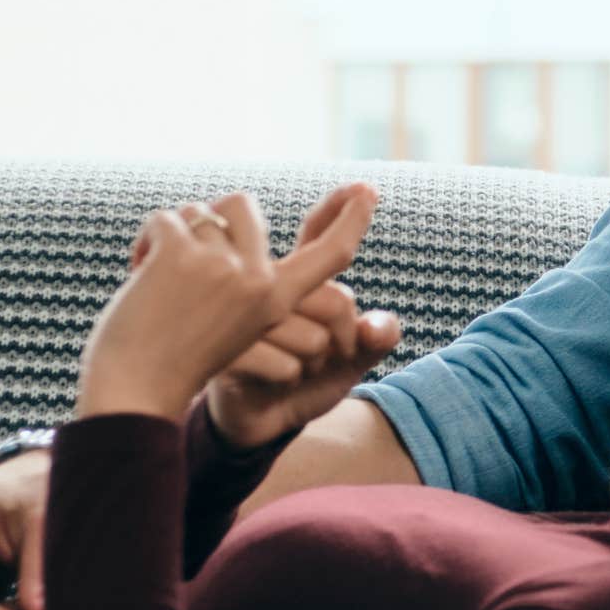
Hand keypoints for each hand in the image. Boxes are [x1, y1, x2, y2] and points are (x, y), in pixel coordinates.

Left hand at [78, 187, 372, 422]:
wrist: (135, 392)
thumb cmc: (177, 364)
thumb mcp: (233, 328)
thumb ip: (244, 285)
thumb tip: (222, 221)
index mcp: (278, 299)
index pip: (330, 253)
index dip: (351, 220)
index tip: (366, 191)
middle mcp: (258, 278)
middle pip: (244, 204)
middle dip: (211, 217)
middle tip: (185, 257)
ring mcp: (220, 265)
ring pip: (199, 210)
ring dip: (173, 234)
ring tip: (157, 275)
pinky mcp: (180, 255)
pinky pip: (163, 218)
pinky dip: (143, 242)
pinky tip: (138, 273)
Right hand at [206, 185, 400, 450]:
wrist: (255, 420)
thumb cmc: (305, 377)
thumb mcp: (351, 357)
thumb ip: (376, 336)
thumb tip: (380, 328)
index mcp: (295, 279)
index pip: (318, 236)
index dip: (340, 212)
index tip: (364, 188)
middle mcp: (269, 290)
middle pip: (336, 299)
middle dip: (346, 337)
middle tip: (335, 353)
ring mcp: (246, 319)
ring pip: (313, 337)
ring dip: (318, 363)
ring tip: (298, 368)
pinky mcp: (228, 351)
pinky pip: (285, 365)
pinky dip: (291, 381)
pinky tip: (275, 382)